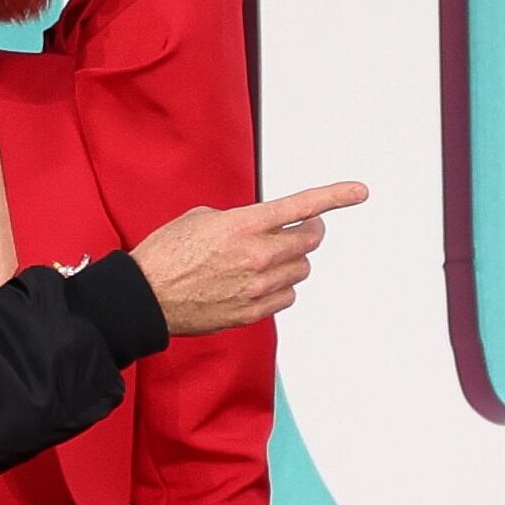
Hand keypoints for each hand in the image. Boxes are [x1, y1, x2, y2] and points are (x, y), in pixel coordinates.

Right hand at [132, 182, 367, 336]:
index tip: (359, 191)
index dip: (335, 197)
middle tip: (302, 228)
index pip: (301, 207)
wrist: (145, 296)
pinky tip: (261, 283)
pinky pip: (287, 298)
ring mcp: (257, 287)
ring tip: (267, 259)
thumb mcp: (202, 218)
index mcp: (244, 225)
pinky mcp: (252, 312)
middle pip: (309, 242)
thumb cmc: (166, 254)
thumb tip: (258, 228)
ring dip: (291, 261)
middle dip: (309, 232)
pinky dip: (281, 288)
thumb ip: (240, 219)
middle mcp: (257, 256)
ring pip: (300, 270)